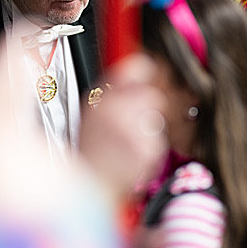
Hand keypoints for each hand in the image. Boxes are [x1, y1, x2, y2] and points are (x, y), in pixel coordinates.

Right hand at [79, 53, 167, 197]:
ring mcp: (136, 135)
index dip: (142, 72)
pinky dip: (148, 144)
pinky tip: (130, 151)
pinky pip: (157, 139)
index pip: (137, 70)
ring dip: (145, 126)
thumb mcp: (91, 108)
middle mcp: (120, 116)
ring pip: (155, 119)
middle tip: (129, 116)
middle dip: (144, 104)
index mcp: (103, 102)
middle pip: (152, 96)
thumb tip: (141, 64)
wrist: (90, 183)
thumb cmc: (90, 145)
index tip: (143, 73)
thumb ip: (115, 86)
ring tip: (126, 138)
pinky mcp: (149, 152)